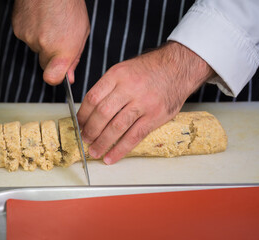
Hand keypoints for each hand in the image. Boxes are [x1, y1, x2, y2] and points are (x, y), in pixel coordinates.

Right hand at [12, 0, 89, 84]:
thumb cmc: (69, 5)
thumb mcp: (82, 33)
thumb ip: (74, 58)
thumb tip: (69, 77)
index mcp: (62, 50)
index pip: (52, 78)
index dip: (55, 78)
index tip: (60, 73)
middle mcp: (44, 46)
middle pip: (45, 64)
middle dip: (51, 56)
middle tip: (58, 38)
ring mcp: (29, 37)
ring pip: (35, 49)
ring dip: (42, 41)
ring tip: (50, 23)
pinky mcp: (18, 29)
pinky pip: (26, 37)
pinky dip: (32, 31)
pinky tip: (40, 19)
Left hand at [77, 41, 214, 163]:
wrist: (178, 67)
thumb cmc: (149, 69)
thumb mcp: (124, 69)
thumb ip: (108, 88)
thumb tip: (90, 111)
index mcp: (117, 75)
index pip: (93, 98)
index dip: (83, 115)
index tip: (79, 124)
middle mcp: (129, 88)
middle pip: (102, 114)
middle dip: (90, 130)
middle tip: (85, 139)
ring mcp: (143, 103)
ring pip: (117, 127)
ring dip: (102, 142)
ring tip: (94, 151)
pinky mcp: (155, 116)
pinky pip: (134, 136)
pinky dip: (120, 149)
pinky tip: (111, 157)